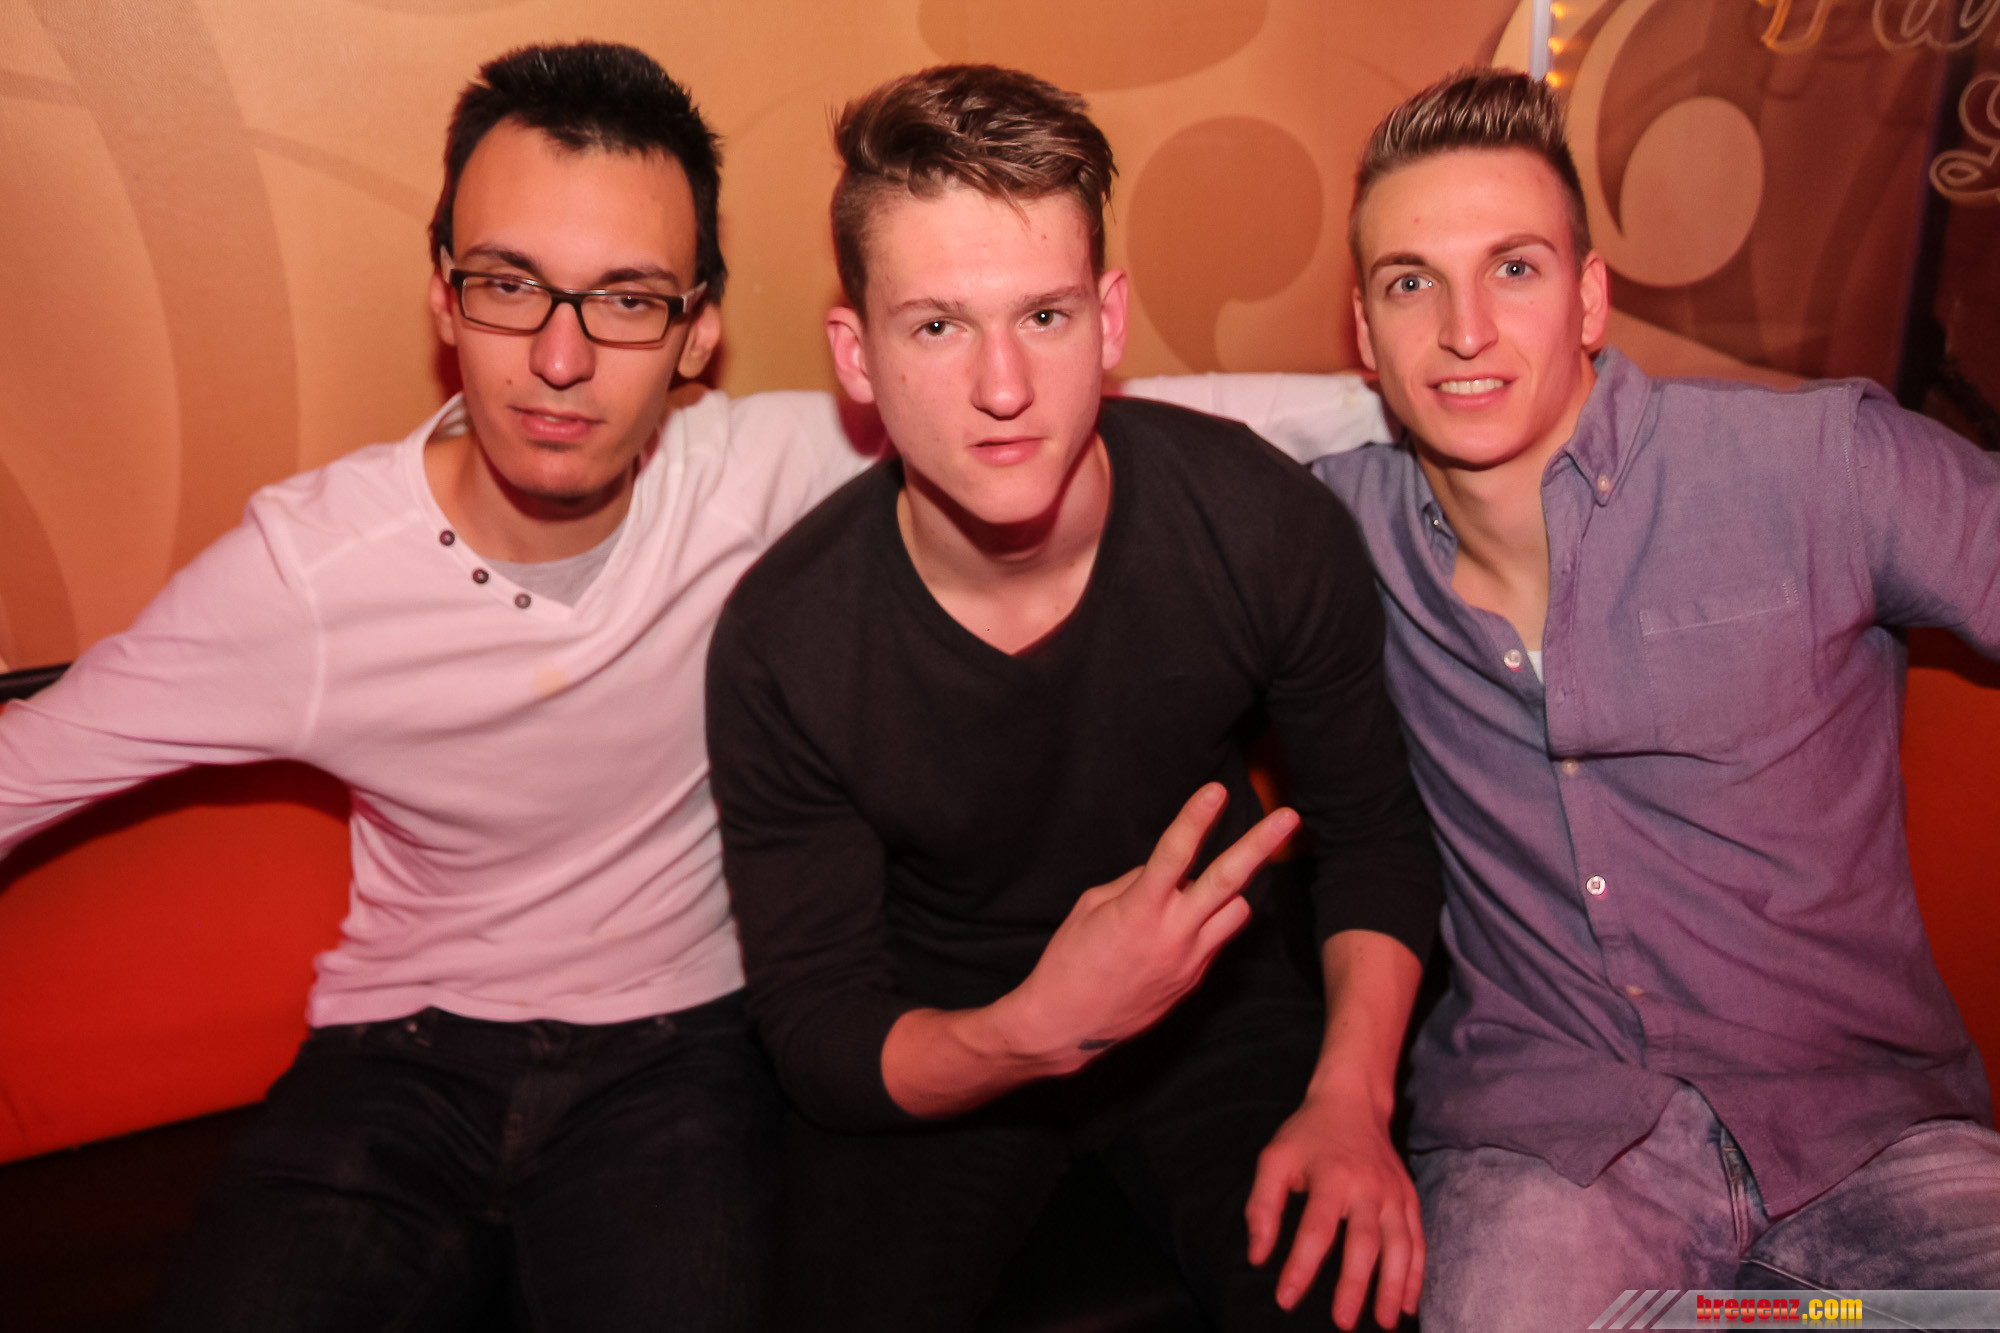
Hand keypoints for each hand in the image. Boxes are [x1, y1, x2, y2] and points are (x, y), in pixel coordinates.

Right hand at [998, 783, 1297, 1071]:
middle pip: (1229, 881)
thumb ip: (1135, 884)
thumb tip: (1168, 873)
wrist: (1067, 1026)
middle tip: (1289, 817)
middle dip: (1260, 845)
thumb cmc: (1069, 961)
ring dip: (1233, 889)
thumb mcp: (1092, 907)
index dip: (1196, 818)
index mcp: (1138, 910)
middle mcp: (1173, 934)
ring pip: (1237, 912)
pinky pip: (1217, 939)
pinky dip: (1209, 921)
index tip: (1217, 790)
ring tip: (1219, 879)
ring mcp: (1190, 961)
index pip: (1175, 854)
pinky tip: (1186, 924)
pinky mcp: (1194, 981)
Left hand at [1246, 1086, 1423, 1328]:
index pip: (1316, 1229)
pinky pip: (1418, 1241)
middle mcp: (1368, 1186)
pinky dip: (1416, 1275)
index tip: (1285, 1299)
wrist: (1354, 1101)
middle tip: (1342, 1323)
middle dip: (1354, 1285)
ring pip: (1400, 1246)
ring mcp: (1393, 1193)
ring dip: (1393, 1287)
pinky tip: (1408, 1304)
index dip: (1301, 1266)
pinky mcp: (1409, 1199)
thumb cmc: (1308, 1135)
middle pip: (1364, 1242)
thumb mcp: (1274, 1159)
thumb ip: (1262, 1206)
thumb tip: (1258, 1256)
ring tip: (1384, 1324)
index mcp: (1331, 1176)